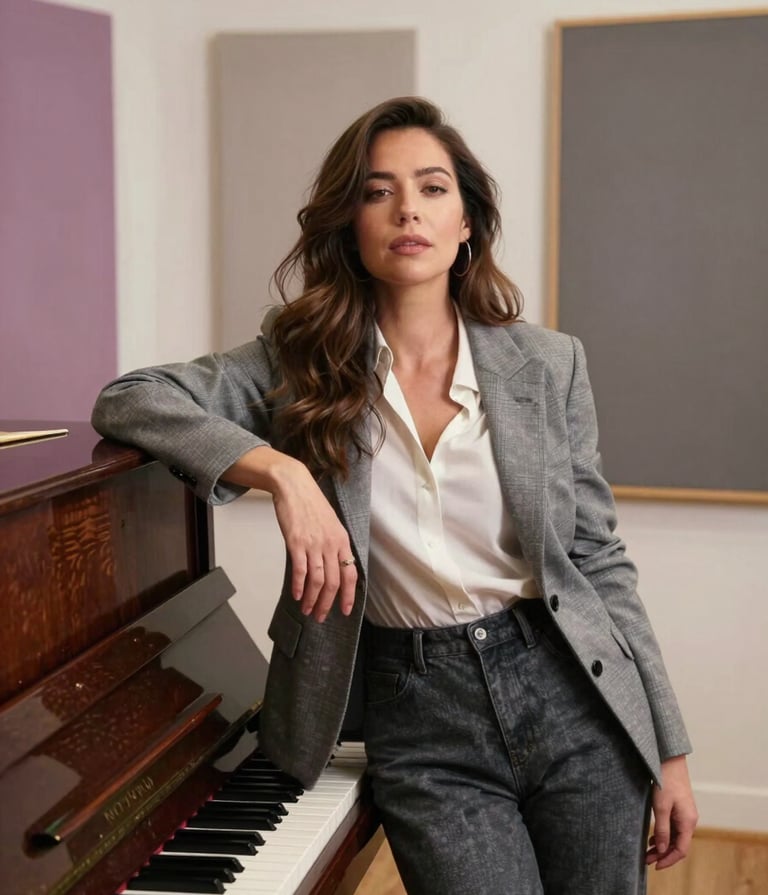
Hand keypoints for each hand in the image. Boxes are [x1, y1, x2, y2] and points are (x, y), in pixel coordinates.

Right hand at [271, 460, 357, 622]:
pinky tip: (297, 595)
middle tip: (321, 616)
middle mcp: (331, 544)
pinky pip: (300, 570)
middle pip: (333, 582)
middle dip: (328, 603)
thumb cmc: (312, 505)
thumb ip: (334, 545)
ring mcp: (313, 544)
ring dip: (313, 599)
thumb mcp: (331, 524)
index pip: (350, 574)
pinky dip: (299, 586)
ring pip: (317, 580)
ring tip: (307, 610)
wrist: (295, 486)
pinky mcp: (296, 542)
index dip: (348, 595)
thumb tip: (333, 568)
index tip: (345, 610)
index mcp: (342, 540)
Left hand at [646, 755, 697, 869]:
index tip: (655, 866)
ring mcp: (685, 814)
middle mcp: (689, 820)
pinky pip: (673, 827)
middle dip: (663, 855)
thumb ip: (663, 830)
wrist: (669, 760)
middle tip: (646, 860)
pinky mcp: (679, 808)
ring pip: (675, 837)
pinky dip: (663, 835)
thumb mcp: (661, 807)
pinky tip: (652, 838)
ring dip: (662, 846)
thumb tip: (662, 850)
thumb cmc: (666, 781)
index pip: (681, 850)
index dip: (668, 860)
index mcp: (688, 822)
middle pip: (678, 845)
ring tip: (647, 851)